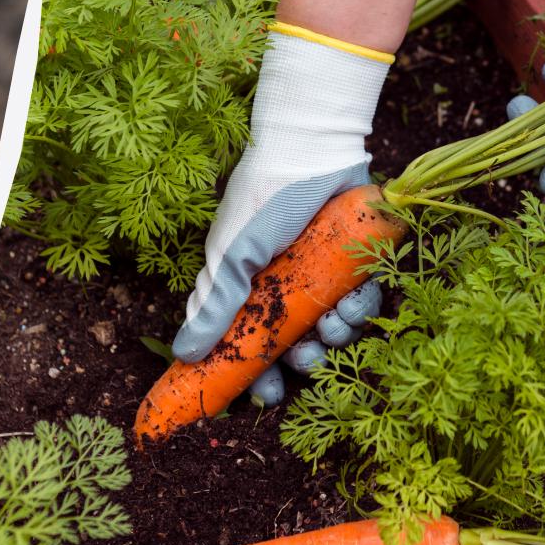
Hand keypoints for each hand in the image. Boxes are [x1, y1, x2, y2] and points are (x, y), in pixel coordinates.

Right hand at [171, 26, 389, 405]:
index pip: (245, 344)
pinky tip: (353, 302)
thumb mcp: (233, 257)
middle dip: (298, 363)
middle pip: (290, 346)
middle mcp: (282, 288)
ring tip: (332, 326)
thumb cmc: (263, 200)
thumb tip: (184, 354)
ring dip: (332, 339)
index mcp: (245, 290)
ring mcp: (318, 277)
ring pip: (328, 330)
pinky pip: (360, 303)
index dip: (251, 375)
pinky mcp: (353, 264)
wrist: (312, 148)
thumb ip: (213, 307)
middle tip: (304, 362)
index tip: (259, 396)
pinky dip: (359, 310)